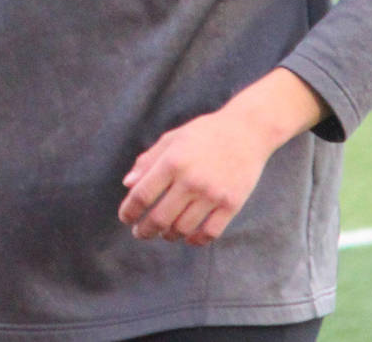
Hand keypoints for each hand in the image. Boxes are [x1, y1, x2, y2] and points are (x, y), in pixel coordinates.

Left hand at [118, 69, 323, 245]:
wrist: (246, 132)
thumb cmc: (203, 134)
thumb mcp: (171, 139)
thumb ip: (148, 161)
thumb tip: (128, 185)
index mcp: (172, 162)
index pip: (142, 195)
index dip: (130, 211)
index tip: (125, 218)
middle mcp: (191, 180)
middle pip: (160, 217)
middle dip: (145, 230)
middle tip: (140, 233)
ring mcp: (213, 194)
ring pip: (183, 229)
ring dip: (168, 235)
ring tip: (164, 233)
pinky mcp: (232, 205)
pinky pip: (209, 233)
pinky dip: (195, 240)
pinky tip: (188, 237)